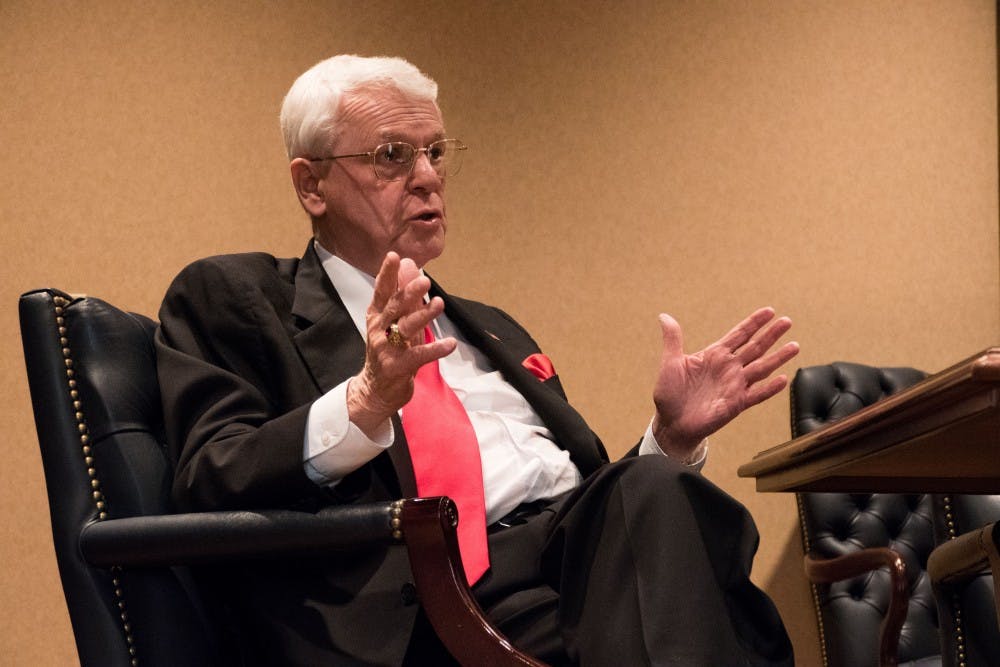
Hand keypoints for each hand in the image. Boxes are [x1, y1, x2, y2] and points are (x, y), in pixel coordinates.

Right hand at [346, 252, 456, 435]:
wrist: (375, 390)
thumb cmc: (388, 350)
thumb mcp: (393, 321)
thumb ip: (403, 295)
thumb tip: (411, 265)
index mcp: (376, 316)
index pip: (381, 292)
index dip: (386, 274)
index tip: (394, 257)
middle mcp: (379, 330)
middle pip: (393, 307)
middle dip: (408, 292)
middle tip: (424, 280)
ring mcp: (386, 349)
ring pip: (405, 328)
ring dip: (423, 315)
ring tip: (440, 303)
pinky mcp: (397, 367)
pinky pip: (418, 356)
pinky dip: (435, 349)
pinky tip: (450, 343)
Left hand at [651, 307, 798, 460]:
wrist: (672, 423)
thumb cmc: (670, 394)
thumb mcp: (670, 362)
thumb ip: (673, 339)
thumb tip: (664, 316)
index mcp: (715, 355)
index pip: (739, 335)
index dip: (754, 323)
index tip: (769, 311)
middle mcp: (729, 368)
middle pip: (755, 347)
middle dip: (771, 334)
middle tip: (787, 321)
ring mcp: (735, 386)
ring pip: (761, 368)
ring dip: (777, 358)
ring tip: (794, 346)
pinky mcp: (736, 404)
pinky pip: (756, 395)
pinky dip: (769, 388)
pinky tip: (782, 379)